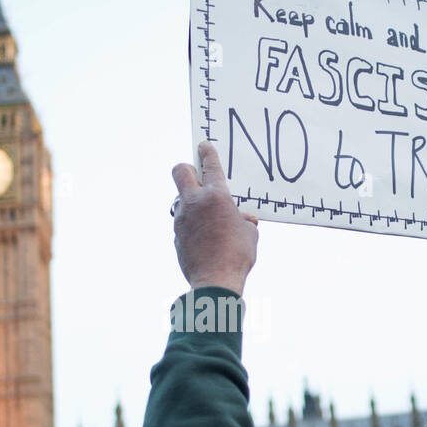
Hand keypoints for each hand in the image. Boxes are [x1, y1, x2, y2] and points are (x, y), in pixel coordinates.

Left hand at [172, 141, 257, 295]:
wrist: (215, 281)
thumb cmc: (237, 255)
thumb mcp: (250, 234)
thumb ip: (245, 220)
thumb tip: (244, 219)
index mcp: (216, 196)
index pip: (209, 165)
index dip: (207, 152)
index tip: (203, 145)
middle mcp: (194, 203)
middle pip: (180, 171)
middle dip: (187, 168)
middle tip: (197, 175)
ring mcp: (181, 219)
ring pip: (181, 200)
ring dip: (192, 203)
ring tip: (208, 217)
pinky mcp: (176, 236)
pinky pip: (183, 223)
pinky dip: (192, 225)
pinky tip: (205, 238)